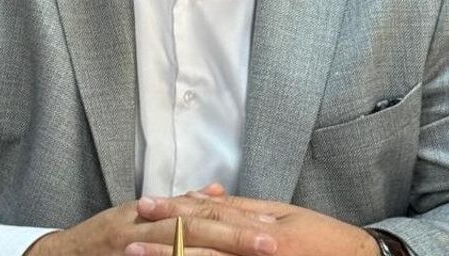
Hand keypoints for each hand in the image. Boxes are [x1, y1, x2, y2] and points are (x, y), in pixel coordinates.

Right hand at [27, 184, 274, 255]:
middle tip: (271, 242)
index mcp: (154, 212)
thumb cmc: (103, 239)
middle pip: (196, 226)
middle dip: (235, 234)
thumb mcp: (141, 216)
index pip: (203, 212)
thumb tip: (218, 191)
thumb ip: (180, 205)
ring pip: (178, 246)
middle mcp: (143, 223)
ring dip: (216, 252)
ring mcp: (132, 244)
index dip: (238, 218)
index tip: (272, 225)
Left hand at [138, 192, 377, 255]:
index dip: (175, 209)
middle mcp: (255, 252)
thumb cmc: (321, 238)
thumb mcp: (282, 216)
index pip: (209, 214)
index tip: (145, 205)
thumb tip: (204, 197)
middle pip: (201, 244)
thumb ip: (242, 209)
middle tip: (127, 238)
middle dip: (163, 241)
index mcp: (259, 228)